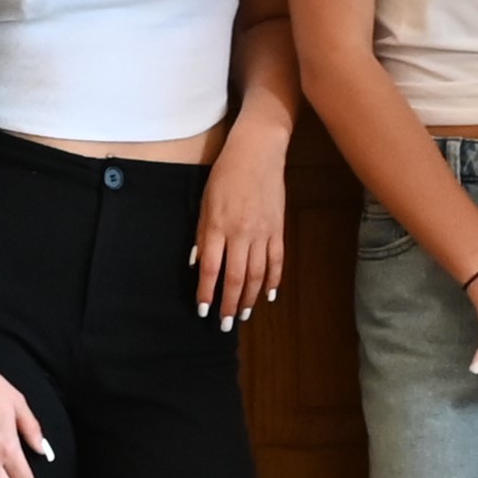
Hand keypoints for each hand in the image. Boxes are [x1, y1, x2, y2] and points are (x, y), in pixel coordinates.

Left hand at [193, 135, 289, 327]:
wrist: (258, 152)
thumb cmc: (226, 174)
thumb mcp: (205, 202)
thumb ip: (202, 234)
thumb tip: (199, 263)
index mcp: (218, 227)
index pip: (211, 269)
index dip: (207, 293)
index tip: (203, 310)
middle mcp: (241, 234)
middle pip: (235, 278)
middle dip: (229, 304)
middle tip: (224, 324)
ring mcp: (262, 233)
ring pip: (257, 275)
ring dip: (249, 297)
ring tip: (243, 314)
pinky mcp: (278, 229)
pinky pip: (276, 261)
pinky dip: (273, 280)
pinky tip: (269, 295)